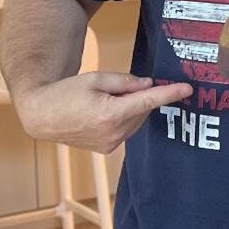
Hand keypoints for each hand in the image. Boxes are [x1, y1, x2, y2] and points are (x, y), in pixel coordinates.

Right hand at [14, 72, 192, 154]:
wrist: (41, 116)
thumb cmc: (65, 92)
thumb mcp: (95, 79)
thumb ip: (125, 82)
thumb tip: (148, 85)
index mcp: (110, 113)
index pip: (148, 101)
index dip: (169, 94)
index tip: (187, 89)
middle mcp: (113, 133)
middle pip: (142, 110)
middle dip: (137, 97)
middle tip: (114, 89)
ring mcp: (110, 144)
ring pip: (136, 121)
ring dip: (130, 109)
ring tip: (103, 102)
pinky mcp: (106, 149)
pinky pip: (126, 130)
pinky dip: (123, 119)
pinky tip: (103, 113)